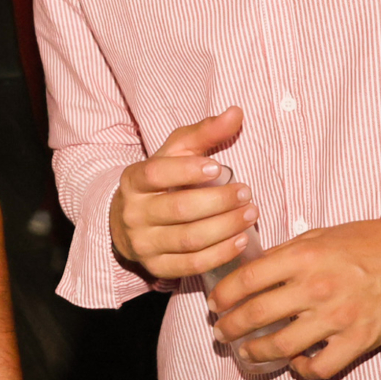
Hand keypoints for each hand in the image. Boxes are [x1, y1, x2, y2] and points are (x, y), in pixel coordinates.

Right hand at [109, 107, 259, 279]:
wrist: (129, 223)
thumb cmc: (160, 182)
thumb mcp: (174, 154)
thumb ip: (204, 133)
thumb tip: (236, 112)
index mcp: (133, 180)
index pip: (156, 173)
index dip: (186, 171)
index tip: (219, 167)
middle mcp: (133, 212)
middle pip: (179, 208)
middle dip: (218, 201)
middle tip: (247, 192)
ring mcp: (143, 243)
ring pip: (189, 238)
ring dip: (225, 227)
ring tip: (251, 213)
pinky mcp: (156, 267)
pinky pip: (192, 264)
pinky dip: (220, 253)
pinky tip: (241, 240)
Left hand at [209, 218, 380, 379]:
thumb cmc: (361, 242)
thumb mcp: (315, 237)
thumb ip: (284, 254)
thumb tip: (252, 269)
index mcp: (300, 258)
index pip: (247, 279)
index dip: (224, 294)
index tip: (214, 303)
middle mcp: (314, 288)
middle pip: (257, 313)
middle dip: (231, 326)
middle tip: (220, 331)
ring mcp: (336, 317)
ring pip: (283, 345)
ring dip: (257, 351)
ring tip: (245, 351)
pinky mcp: (358, 340)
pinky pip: (321, 367)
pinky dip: (302, 369)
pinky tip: (294, 363)